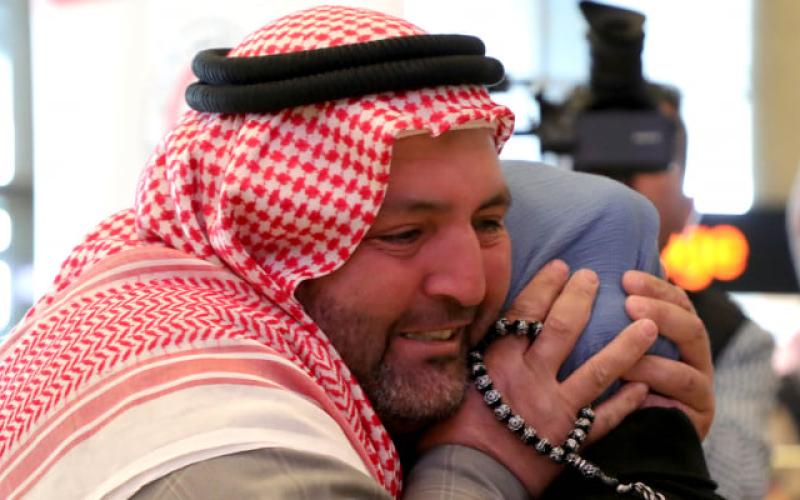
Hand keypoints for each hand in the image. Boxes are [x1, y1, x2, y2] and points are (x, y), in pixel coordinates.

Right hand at [418, 260, 656, 495]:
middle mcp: (530, 378)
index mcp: (499, 361)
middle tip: (595, 277)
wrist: (468, 478)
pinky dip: (626, 403)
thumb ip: (477, 355)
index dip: (546, 286)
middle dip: (581, 298)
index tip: (561, 266)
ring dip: (627, 346)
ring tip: (649, 324)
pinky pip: (605, 418)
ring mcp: (555, 408)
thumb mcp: (458, 382)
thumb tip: (479, 326)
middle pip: (562, 328)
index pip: (526, 312)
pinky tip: (644, 387)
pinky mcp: (570, 439)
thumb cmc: (453, 432)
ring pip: (598, 370)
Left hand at [621, 270, 714, 437]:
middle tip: (629, 302)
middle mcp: (694, 358)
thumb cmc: (610, 389)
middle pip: (691, 325)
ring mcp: (700, 388)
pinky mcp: (697, 416)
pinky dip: (657, 381)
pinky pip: (682, 393)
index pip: (676, 301)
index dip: (655, 287)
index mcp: (677, 335)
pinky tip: (629, 374)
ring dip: (656, 349)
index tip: (625, 277)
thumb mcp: (608, 350)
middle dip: (661, 310)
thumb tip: (584, 279)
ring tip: (628, 338)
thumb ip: (610, 322)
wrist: (620, 444)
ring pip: (689, 361)